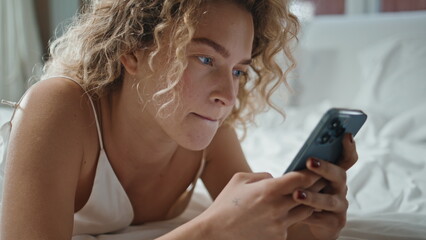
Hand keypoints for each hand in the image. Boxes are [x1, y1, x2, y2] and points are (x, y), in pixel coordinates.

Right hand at [198, 170, 321, 239]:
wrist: (215, 232)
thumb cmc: (226, 203)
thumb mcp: (240, 180)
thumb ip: (264, 176)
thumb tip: (279, 178)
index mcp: (268, 190)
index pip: (301, 179)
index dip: (312, 172)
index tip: (318, 168)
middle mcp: (278, 208)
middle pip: (309, 195)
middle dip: (316, 187)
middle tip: (322, 180)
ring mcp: (279, 225)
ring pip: (306, 211)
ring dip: (308, 203)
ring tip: (308, 195)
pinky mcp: (278, 237)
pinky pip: (291, 224)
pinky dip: (290, 217)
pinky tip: (285, 213)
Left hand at [290, 133, 357, 239]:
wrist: (303, 221)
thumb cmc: (303, 193)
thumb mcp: (303, 179)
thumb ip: (305, 168)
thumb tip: (301, 157)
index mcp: (334, 173)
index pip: (347, 158)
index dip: (349, 147)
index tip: (346, 134)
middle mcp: (340, 187)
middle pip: (339, 175)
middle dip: (324, 167)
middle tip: (309, 161)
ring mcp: (340, 206)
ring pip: (330, 200)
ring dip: (313, 196)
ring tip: (296, 194)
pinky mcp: (335, 223)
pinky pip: (323, 218)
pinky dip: (309, 216)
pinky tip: (298, 215)